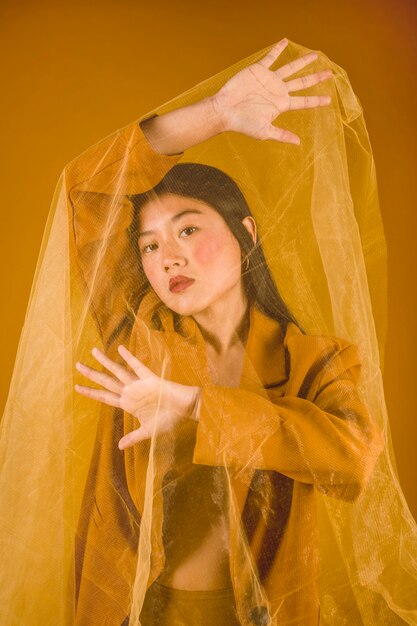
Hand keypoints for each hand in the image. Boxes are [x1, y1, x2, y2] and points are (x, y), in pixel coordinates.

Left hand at [75, 345, 200, 448]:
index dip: (91, 392)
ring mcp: (139, 384)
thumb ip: (133, 437)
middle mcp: (130, 392)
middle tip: (77, 365)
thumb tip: (119, 447)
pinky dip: (129, 358)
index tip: (77, 387)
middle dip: (91, 374)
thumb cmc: (169, 419)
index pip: (105, 397)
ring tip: (92, 351)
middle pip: (106, 382)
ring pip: (118, 371)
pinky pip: (138, 367)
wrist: (185, 410)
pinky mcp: (150, 379)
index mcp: (128, 404)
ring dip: (105, 362)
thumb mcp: (149, 431)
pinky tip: (120, 349)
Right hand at [212, 38, 332, 144]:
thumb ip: (281, 135)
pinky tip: (285, 41)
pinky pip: (271, 58)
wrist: (226, 110)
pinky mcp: (259, 70)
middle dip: (316, 78)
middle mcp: (278, 91)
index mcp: (281, 104)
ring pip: (290, 68)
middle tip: (330, 74)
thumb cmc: (243, 123)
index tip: (329, 100)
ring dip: (302, 61)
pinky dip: (278, 49)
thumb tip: (298, 143)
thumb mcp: (264, 132)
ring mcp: (270, 80)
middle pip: (302, 83)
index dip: (316, 100)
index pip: (303, 102)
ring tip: (314, 55)